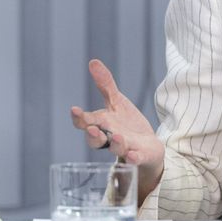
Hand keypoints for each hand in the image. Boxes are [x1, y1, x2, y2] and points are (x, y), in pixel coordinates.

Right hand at [70, 59, 164, 202]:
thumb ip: (105, 85)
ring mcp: (124, 149)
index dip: (79, 118)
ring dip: (115, 143)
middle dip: (93, 135)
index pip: (85, 123)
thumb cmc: (126, 123)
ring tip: (117, 136)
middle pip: (96, 140)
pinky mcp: (139, 156)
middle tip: (93, 129)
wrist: (147, 145)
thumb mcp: (116, 102)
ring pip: (116, 149)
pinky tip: (133, 155)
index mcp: (100, 125)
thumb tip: (93, 62)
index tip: (74, 110)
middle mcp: (108, 139)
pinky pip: (135, 159)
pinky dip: (133, 158)